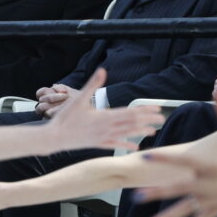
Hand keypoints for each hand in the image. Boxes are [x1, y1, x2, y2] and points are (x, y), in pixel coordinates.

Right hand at [39, 68, 161, 153]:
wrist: (55, 137)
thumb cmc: (65, 118)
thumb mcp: (78, 99)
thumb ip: (92, 84)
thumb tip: (102, 70)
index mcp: (105, 116)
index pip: (130, 112)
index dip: (144, 110)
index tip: (156, 109)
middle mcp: (107, 128)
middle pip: (132, 123)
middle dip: (147, 120)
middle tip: (161, 118)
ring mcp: (104, 137)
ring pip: (126, 134)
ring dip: (140, 132)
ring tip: (153, 131)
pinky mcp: (98, 144)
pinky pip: (116, 145)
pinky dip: (126, 145)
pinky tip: (135, 147)